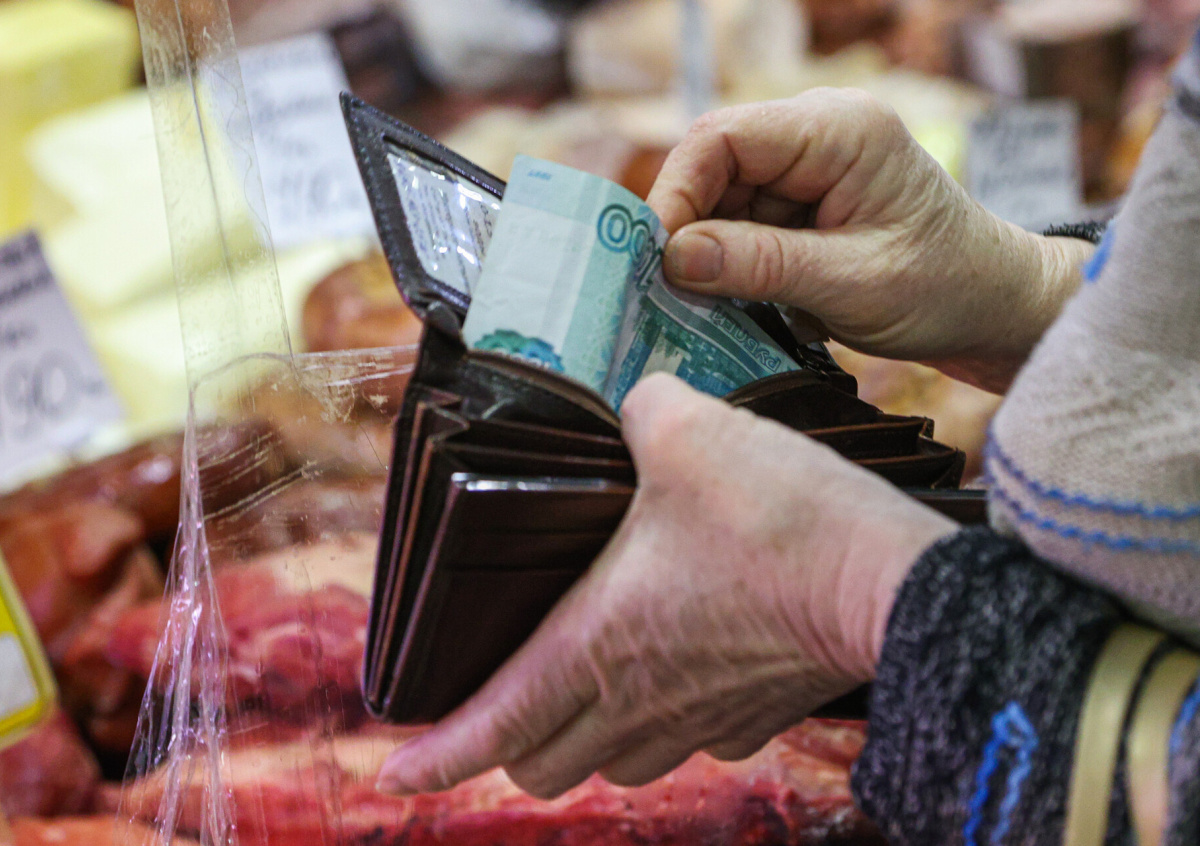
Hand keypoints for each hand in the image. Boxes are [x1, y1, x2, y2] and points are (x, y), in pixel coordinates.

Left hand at [376, 373, 955, 798]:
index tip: (397, 772)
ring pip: (614, 764)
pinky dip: (660, 725)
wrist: (889, 582)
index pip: (492, 725)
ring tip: (581, 693)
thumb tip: (635, 404)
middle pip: (544, 765)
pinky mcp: (752, 719)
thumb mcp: (687, 429)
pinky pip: (687, 744)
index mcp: (596, 644)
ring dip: (585, 740)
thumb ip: (638, 409)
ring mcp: (698, 721)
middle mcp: (637, 702)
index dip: (437, 756)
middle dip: (507, 746)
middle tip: (499, 707)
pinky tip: (675, 675)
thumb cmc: (779, 517)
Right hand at [647, 89, 1093, 392]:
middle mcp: (818, 135)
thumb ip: (760, 265)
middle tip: (673, 294)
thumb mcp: (850, 284)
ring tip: (723, 308)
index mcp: (839, 132)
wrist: (995, 308)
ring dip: (714, 255)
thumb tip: (672, 258)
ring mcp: (810, 167)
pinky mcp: (806, 202)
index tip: (656, 259)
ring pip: (723, 202)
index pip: (723, 139)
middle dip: (691, 231)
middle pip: (714, 168)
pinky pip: (744, 225)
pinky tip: (755, 300)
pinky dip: (736, 266)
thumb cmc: (945, 289)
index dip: (677, 193)